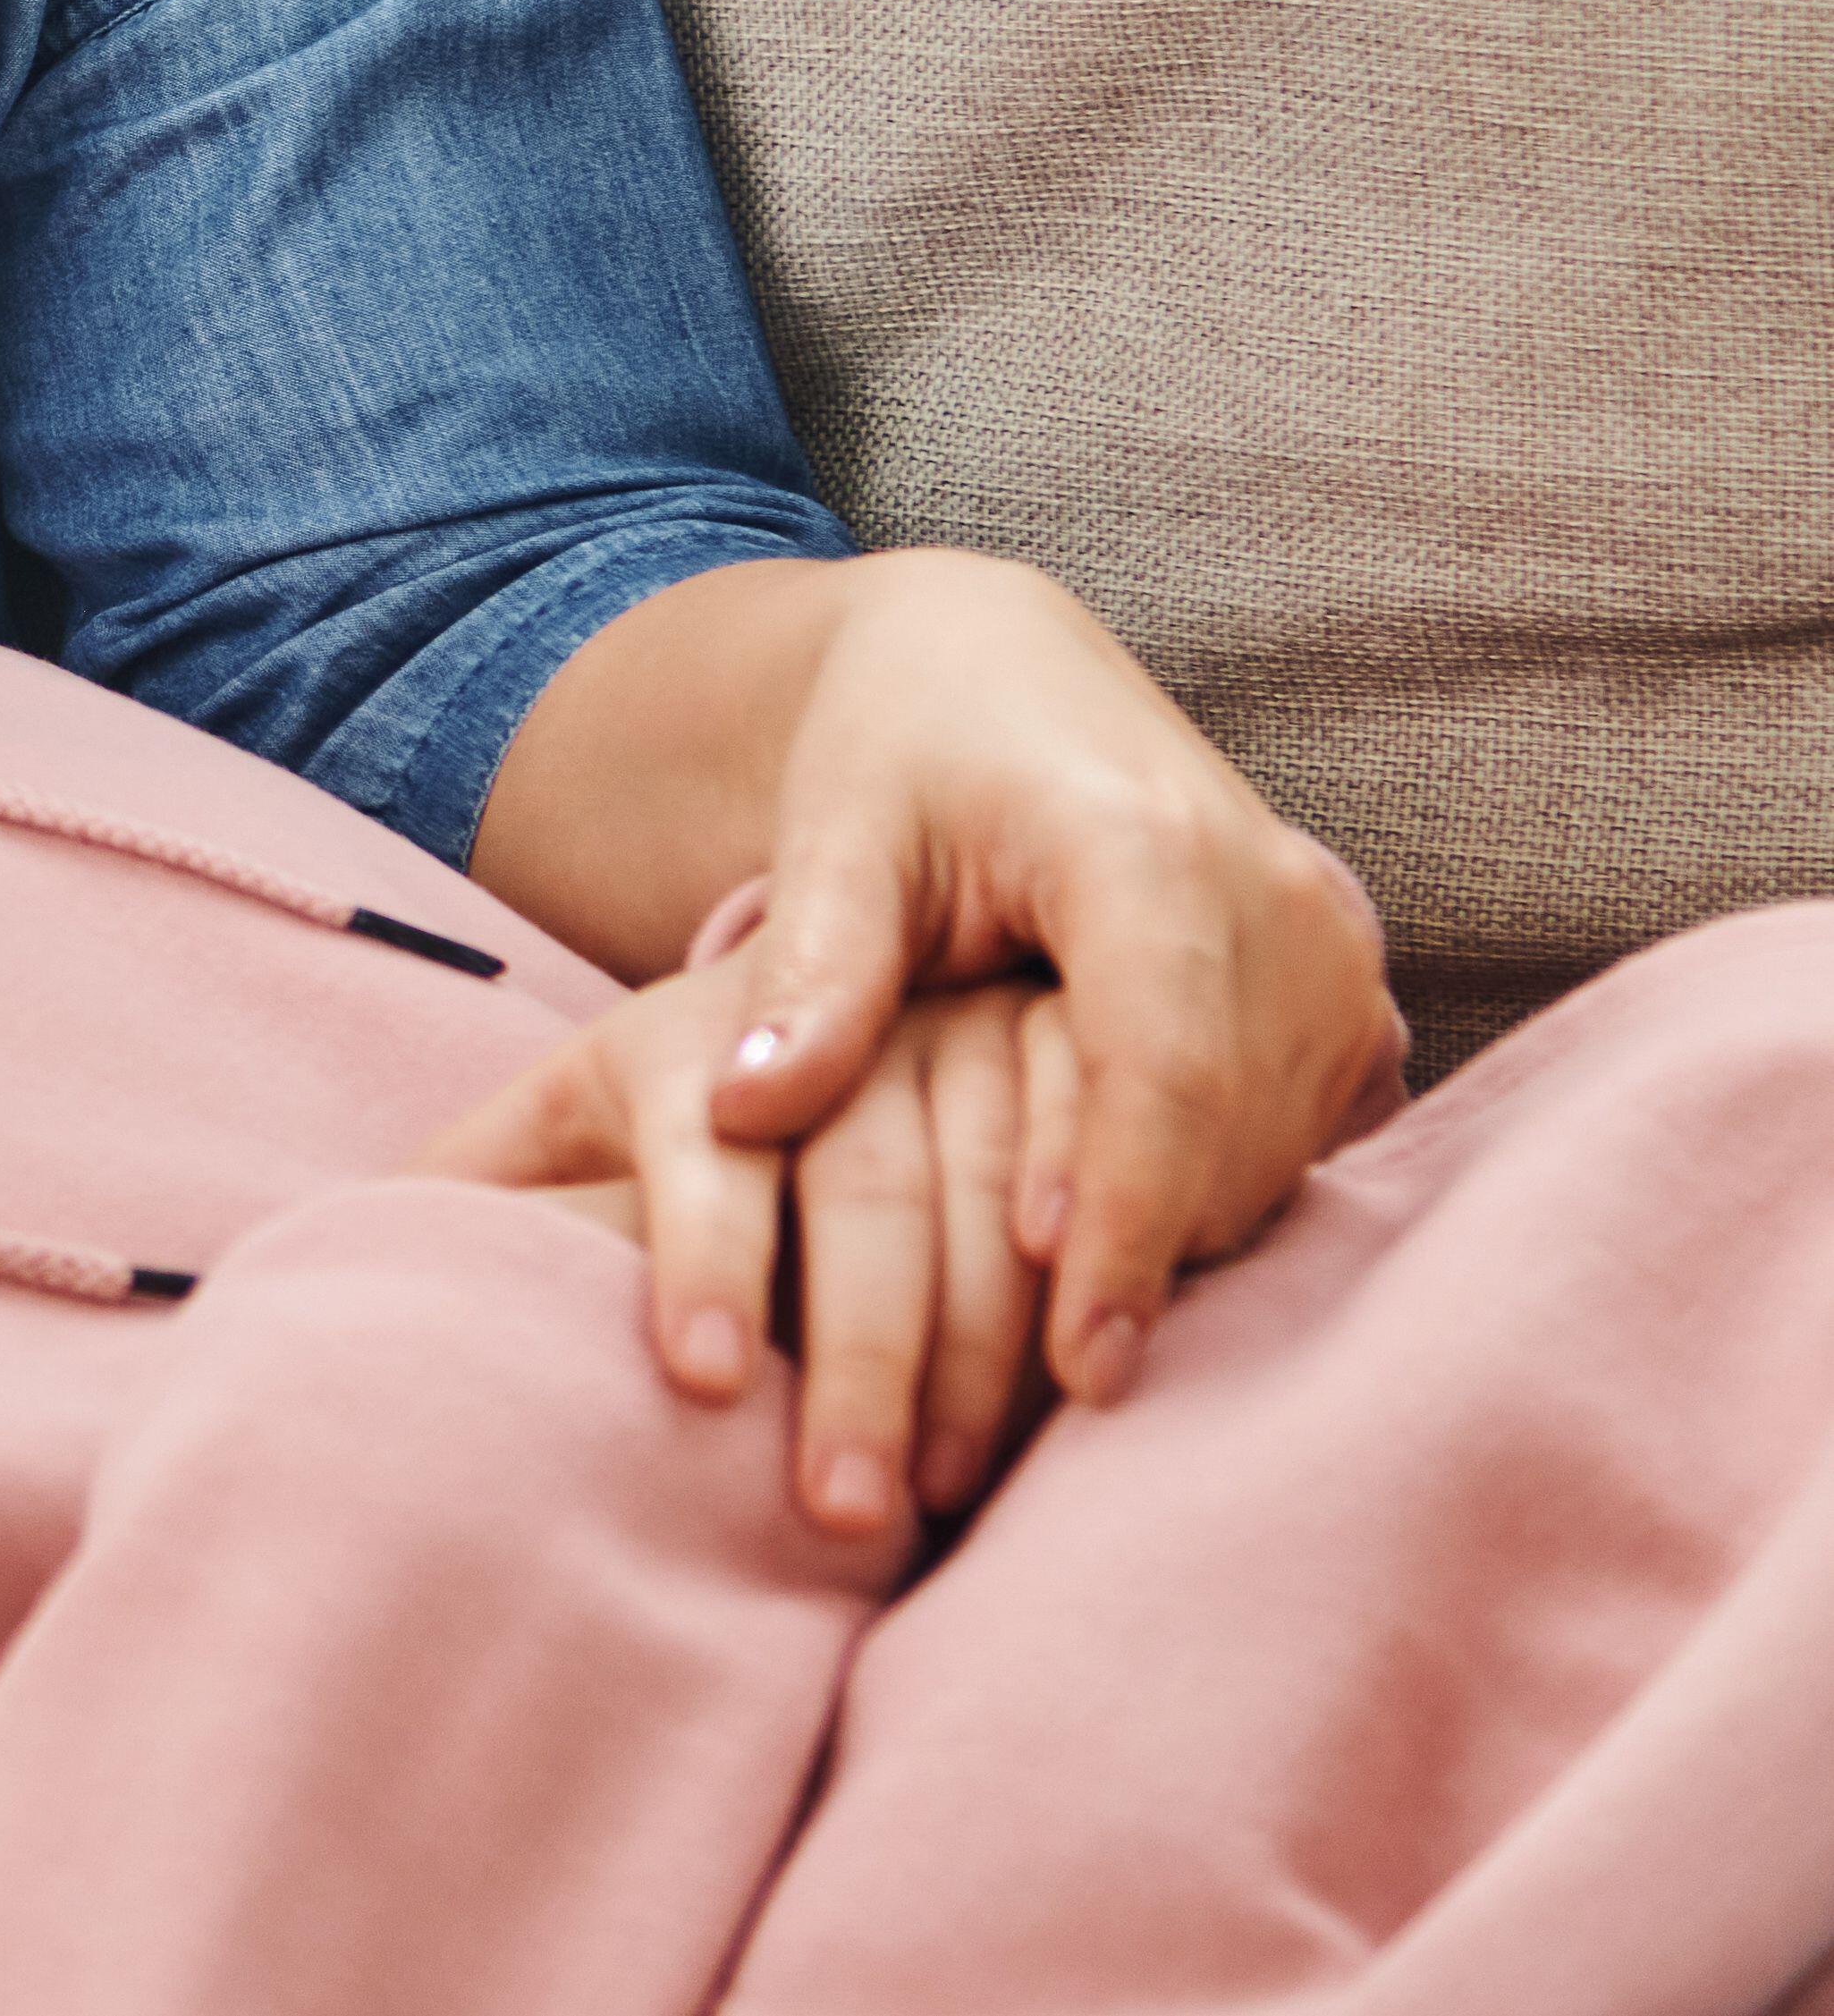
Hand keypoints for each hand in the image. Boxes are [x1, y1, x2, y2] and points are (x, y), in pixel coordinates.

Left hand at [418, 962, 1075, 1537]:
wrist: (895, 845)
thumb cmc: (705, 1050)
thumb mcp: (591, 1081)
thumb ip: (503, 1160)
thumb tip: (365, 1242)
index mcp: (709, 1023)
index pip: (710, 1146)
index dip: (701, 1260)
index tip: (693, 1384)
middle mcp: (852, 1011)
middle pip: (864, 1191)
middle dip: (860, 1358)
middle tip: (842, 1517)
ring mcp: (984, 1015)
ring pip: (1001, 1187)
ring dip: (992, 1344)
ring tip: (964, 1489)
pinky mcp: (1092, 1034)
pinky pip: (1114, 1153)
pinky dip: (1113, 1262)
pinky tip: (1100, 1377)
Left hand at [705, 554, 1401, 1409]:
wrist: (1006, 671)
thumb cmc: (901, 748)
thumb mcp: (832, 833)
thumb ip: (808, 970)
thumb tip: (740, 1111)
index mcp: (1144, 848)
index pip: (1159, 1069)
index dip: (1122, 1217)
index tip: (1077, 1363)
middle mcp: (1275, 896)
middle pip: (1226, 1136)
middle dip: (1138, 1272)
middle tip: (1026, 1415)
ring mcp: (1332, 947)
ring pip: (1271, 1158)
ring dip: (1174, 1251)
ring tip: (1049, 1356)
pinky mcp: (1346, 992)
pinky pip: (1298, 1140)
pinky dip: (1208, 1202)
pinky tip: (1107, 1257)